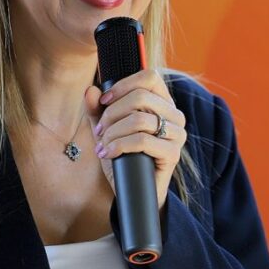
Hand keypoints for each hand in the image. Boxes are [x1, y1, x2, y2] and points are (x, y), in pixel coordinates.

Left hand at [85, 70, 186, 210]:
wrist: (134, 191)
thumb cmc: (123, 156)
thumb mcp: (106, 130)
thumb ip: (97, 110)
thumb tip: (91, 90)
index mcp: (163, 103)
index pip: (150, 78)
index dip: (123, 85)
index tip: (104, 101)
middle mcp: (174, 115)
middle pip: (140, 97)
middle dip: (112, 113)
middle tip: (99, 131)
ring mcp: (177, 134)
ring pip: (139, 119)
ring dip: (113, 132)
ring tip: (103, 145)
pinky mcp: (173, 153)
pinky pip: (143, 140)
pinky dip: (120, 145)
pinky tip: (109, 154)